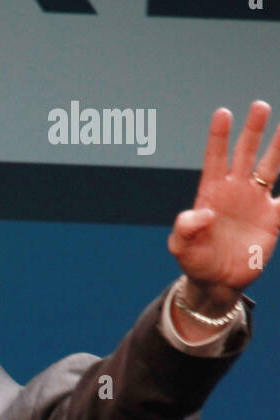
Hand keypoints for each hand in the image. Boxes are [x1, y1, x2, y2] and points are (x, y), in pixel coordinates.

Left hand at [169, 101, 279, 303]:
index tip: (222, 114)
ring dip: (278, 145)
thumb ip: (185, 227)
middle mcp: (236, 190)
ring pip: (270, 166)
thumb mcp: (180, 246)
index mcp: (211, 192)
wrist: (216, 282)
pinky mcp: (272, 218)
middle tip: (259, 106)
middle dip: (252, 130)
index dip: (218, 136)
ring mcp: (256, 201)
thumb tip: (205, 213)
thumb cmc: (195, 260)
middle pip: (245, 153)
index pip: (215, 158)